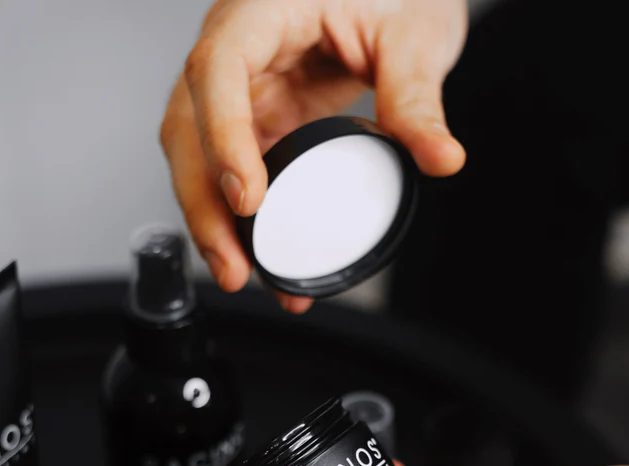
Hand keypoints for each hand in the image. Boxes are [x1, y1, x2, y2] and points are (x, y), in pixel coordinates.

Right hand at [160, 0, 467, 310]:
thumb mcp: (414, 31)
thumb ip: (418, 97)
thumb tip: (439, 157)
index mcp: (260, 8)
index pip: (218, 69)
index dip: (222, 135)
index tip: (247, 197)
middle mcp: (238, 48)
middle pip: (189, 128)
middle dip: (204, 205)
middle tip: (234, 266)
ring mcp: (244, 87)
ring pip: (199, 157)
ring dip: (214, 221)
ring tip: (242, 275)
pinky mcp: (259, 117)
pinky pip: (233, 169)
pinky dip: (241, 217)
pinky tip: (260, 255)